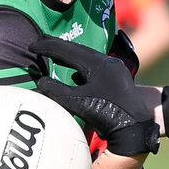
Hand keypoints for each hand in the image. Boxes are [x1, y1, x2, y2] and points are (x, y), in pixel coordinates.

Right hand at [30, 36, 159, 156]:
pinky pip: (94, 67)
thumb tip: (40, 81)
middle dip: (57, 46)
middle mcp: (106, 61)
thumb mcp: (77, 102)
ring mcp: (113, 69)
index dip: (47, 47)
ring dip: (69, 56)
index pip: (67, 50)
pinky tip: (75, 75)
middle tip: (40, 42)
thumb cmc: (107, 114)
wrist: (136, 126)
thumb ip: (57, 91)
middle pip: (77, 49)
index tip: (32, 46)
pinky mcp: (117, 79)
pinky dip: (80, 67)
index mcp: (96, 63)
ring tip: (54, 54)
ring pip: (86, 57)